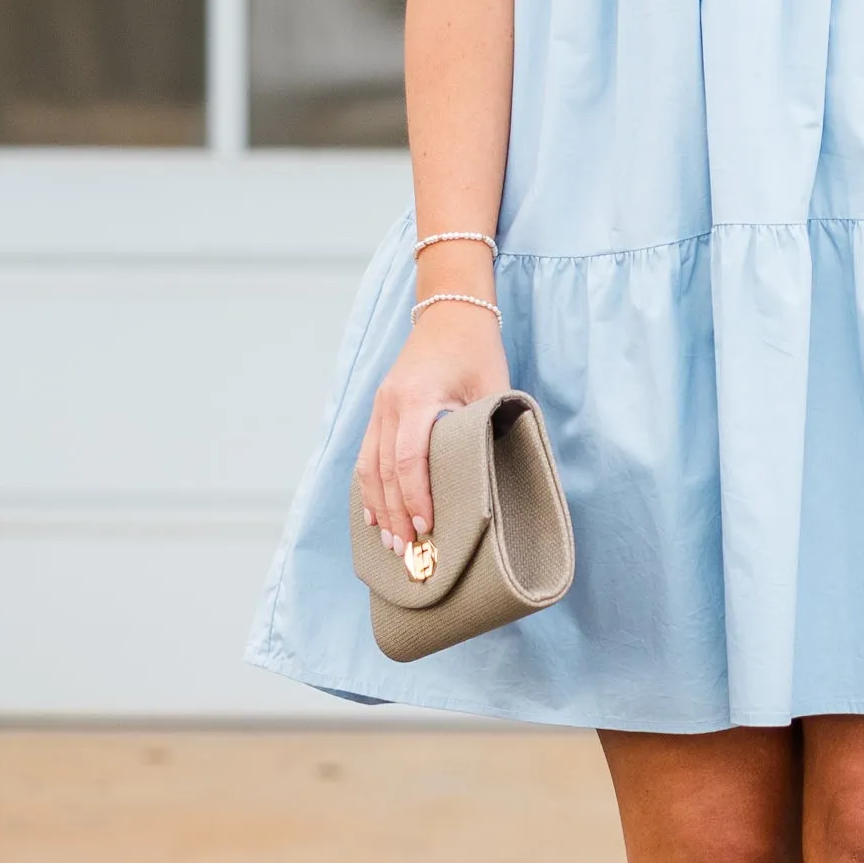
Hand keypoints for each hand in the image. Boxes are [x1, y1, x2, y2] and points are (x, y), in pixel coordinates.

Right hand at [355, 304, 509, 550]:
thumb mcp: (493, 386)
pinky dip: (369, 488)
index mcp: (416, 398)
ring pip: (368, 467)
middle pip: (382, 471)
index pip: (408, 460)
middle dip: (393, 514)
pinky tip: (374, 513)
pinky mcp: (379, 409)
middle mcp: (389, 404)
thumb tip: (497, 478)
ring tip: (389, 542)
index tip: (427, 528)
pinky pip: (366, 455)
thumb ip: (489, 429)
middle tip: (406, 552)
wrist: (449, 310)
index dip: (416, 498)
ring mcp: (379, 406)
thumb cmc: (477, 349)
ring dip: (378, 507)